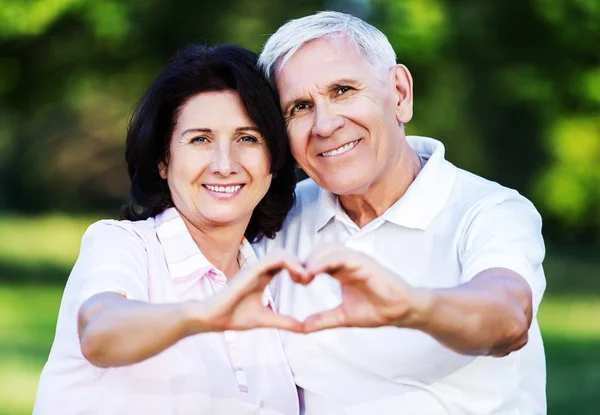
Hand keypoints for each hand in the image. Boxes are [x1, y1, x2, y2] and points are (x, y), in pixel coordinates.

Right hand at [187, 250, 307, 332]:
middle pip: (286, 255)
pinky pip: (274, 258)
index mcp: (263, 277)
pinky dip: (289, 263)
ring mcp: (255, 268)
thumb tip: (304, 329)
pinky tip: (298, 276)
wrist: (212, 318)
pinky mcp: (251, 270)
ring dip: (296, 262)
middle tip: (308, 280)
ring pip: (282, 253)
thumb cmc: (233, 316)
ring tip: (304, 278)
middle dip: (301, 263)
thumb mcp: (265, 319)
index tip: (307, 282)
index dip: (300, 268)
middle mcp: (260, 269)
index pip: (286, 263)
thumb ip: (284, 321)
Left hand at [301, 246, 428, 332]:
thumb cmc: (376, 310)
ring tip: (303, 275)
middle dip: (306, 261)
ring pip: (329, 250)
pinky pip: (342, 256)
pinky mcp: (365, 262)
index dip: (304, 268)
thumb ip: (323, 319)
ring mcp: (356, 260)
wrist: (400, 312)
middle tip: (296, 278)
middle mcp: (347, 262)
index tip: (295, 281)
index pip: (318, 262)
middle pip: (320, 252)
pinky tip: (315, 271)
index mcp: (341, 271)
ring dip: (314, 259)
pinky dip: (326, 261)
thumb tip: (303, 327)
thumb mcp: (343, 317)